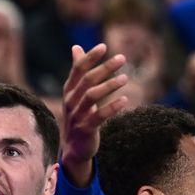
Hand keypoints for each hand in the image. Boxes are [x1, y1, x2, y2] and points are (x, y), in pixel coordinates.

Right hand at [60, 44, 128, 185]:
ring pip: (92, 96)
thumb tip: (76, 47)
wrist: (73, 148)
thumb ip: (78, 71)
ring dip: (109, 86)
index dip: (90, 57)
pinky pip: (99, 116)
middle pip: (87, 80)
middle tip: (122, 58)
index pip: (78, 70)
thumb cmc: (78, 115)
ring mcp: (77, 116)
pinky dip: (112, 107)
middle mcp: (71, 101)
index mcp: (69, 90)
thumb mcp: (75, 93)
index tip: (104, 46)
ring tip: (125, 78)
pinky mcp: (85, 129)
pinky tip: (125, 100)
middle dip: (104, 68)